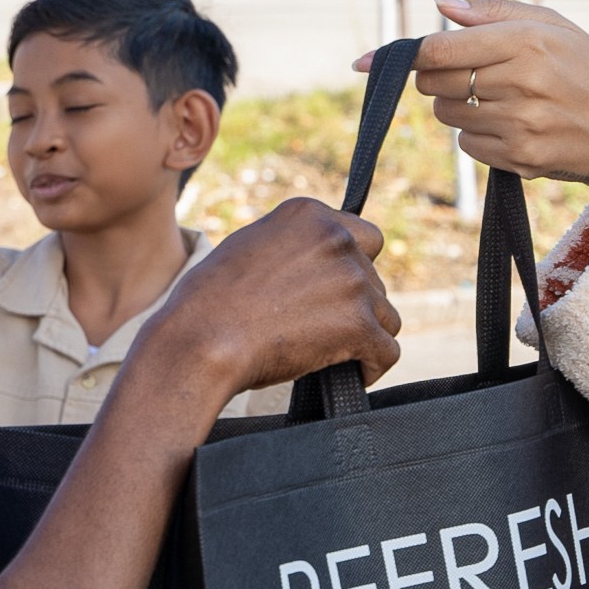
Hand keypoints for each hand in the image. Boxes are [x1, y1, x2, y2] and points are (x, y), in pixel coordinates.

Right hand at [144, 196, 400, 397]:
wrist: (202, 341)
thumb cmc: (209, 303)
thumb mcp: (249, 248)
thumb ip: (291, 246)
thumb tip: (312, 264)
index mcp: (308, 214)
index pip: (362, 236)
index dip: (352, 268)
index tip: (335, 292)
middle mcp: (336, 238)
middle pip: (374, 277)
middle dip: (356, 304)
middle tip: (324, 329)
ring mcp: (351, 279)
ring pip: (385, 314)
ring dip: (366, 334)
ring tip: (336, 354)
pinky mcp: (360, 323)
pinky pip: (387, 351)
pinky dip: (373, 366)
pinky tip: (354, 374)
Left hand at [360, 0, 588, 214]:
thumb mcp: (555, 25)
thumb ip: (495, 12)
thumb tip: (442, 5)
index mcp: (527, 41)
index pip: (440, 48)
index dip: (402, 55)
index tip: (367, 62)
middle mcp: (521, 81)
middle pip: (433, 82)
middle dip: (438, 77)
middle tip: (472, 74)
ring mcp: (519, 123)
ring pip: (446, 114)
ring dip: (460, 106)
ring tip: (504, 100)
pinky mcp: (519, 157)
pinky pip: (467, 144)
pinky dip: (478, 135)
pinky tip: (514, 126)